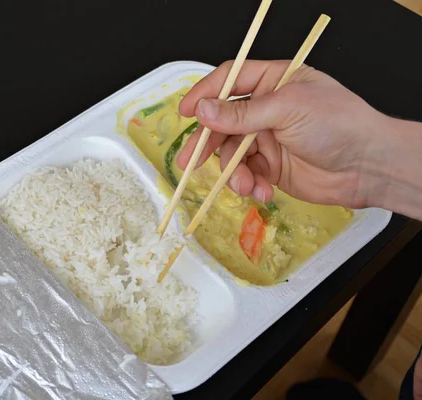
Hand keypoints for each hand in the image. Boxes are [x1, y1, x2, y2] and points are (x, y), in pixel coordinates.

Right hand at [176, 59, 392, 208]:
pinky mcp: (270, 168)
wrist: (368, 166)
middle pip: (223, 121)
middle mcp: (266, 108)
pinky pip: (246, 174)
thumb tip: (202, 111)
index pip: (230, 80)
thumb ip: (242, 113)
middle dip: (207, 143)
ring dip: (233, 172)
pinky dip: (249, 185)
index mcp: (273, 81)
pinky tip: (262, 192)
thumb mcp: (287, 109)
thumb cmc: (337, 124)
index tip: (185, 112)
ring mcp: (267, 139)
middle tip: (188, 162)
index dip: (205, 94)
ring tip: (245, 186)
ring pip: (231, 153)